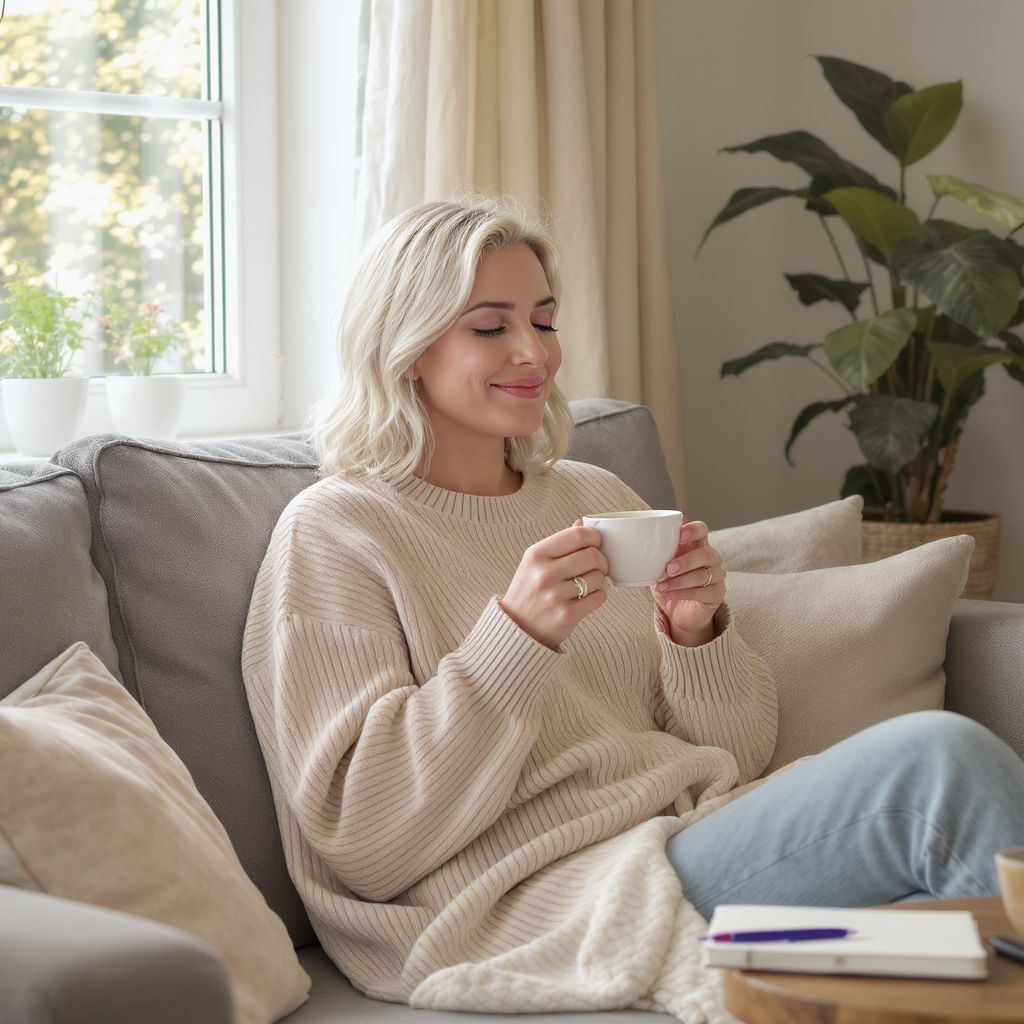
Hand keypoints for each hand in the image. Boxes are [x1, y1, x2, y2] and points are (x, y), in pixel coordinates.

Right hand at [499, 520, 609, 650]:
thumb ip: (560, 542)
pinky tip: (587, 598)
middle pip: (593, 556)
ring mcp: (554, 595)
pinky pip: (599, 597)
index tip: (596, 544)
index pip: (579, 535)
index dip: (595, 537)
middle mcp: (544, 573)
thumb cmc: (530, 590)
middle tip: (597, 566)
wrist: (516, 628)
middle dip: (601, 560)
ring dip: (599, 580)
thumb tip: (583, 523)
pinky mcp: (566, 615)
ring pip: (598, 578)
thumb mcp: (535, 562)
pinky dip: (598, 596)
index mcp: (536, 554)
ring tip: (588, 584)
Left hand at [651, 514, 724, 645]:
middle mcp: (711, 558)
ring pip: (703, 575)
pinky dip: (683, 593)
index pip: (702, 530)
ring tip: (662, 585)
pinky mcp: (717, 595)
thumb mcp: (658, 564)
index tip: (679, 535)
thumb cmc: (668, 582)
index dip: (693, 530)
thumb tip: (633, 536)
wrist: (677, 612)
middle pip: (706, 553)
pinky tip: (668, 594)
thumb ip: (653, 550)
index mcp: (696, 545)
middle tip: (668, 568)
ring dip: (680, 581)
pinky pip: (703, 592)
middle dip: (686, 561)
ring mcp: (716, 576)